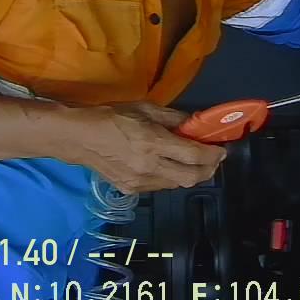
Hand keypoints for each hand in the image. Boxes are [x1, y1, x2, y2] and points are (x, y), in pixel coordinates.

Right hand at [64, 101, 226, 193]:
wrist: (78, 138)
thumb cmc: (110, 117)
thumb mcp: (144, 108)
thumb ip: (173, 118)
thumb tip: (194, 124)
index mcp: (153, 143)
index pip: (194, 155)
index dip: (213, 154)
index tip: (222, 149)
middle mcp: (149, 167)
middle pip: (191, 177)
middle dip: (209, 169)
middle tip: (214, 159)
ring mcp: (140, 182)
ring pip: (177, 185)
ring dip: (190, 175)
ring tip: (195, 163)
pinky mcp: (131, 190)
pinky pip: (160, 187)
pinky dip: (171, 178)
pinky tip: (170, 167)